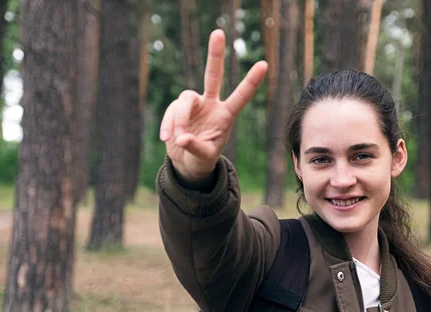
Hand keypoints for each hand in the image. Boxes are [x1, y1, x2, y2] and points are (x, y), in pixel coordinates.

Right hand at [159, 29, 267, 180]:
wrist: (186, 160)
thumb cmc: (202, 158)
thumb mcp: (203, 157)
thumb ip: (194, 147)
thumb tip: (180, 139)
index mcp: (226, 115)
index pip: (240, 97)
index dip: (250, 82)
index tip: (264, 64)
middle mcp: (211, 104)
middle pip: (213, 75)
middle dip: (215, 54)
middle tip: (218, 33)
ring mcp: (194, 104)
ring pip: (184, 100)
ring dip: (179, 120)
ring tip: (177, 138)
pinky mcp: (177, 108)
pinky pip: (171, 112)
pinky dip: (168, 125)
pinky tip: (166, 138)